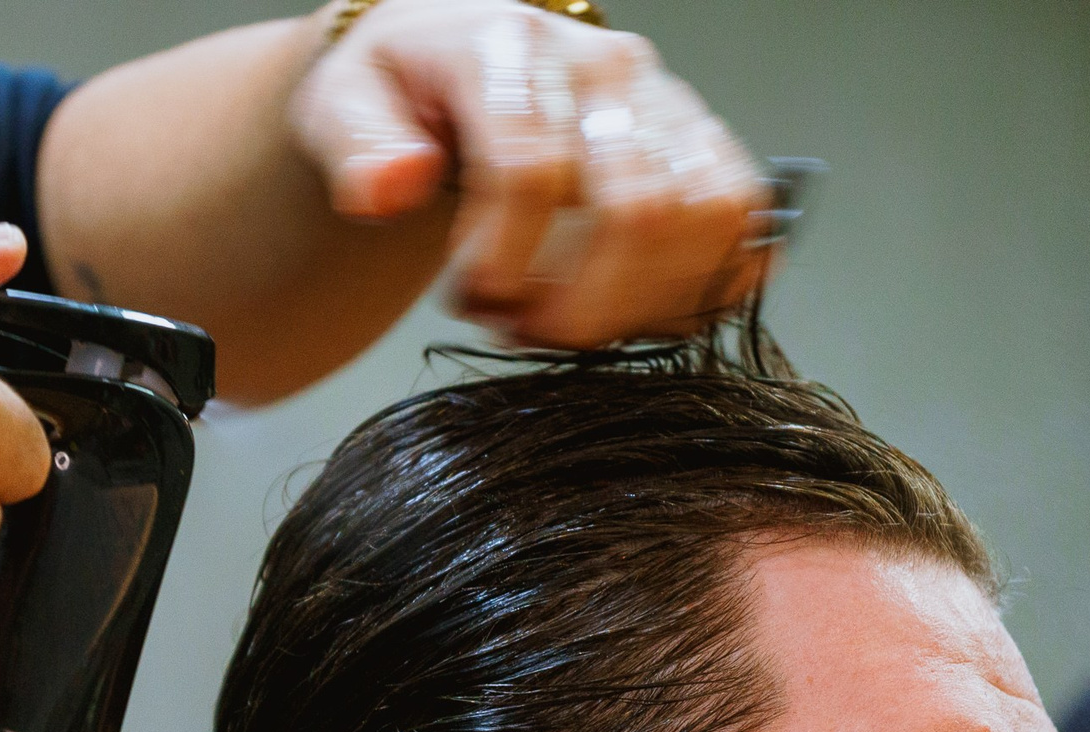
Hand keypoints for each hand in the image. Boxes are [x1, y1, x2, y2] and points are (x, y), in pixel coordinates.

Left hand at [290, 0, 768, 346]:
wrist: (452, 62)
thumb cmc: (405, 91)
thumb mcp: (345, 104)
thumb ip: (359, 145)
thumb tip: (391, 186)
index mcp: (511, 45)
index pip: (535, 169)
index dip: (505, 260)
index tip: (471, 299)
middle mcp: (605, 66)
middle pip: (639, 207)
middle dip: (580, 303)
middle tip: (522, 328)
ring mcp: (667, 103)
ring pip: (706, 217)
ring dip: (640, 303)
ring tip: (570, 321)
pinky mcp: (703, 145)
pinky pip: (743, 225)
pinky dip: (698, 287)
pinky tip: (627, 308)